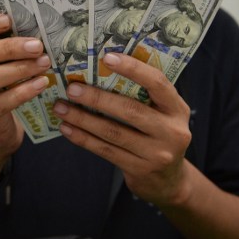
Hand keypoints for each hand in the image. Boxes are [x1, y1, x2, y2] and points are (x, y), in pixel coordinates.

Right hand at [0, 15, 51, 163]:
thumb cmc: (1, 86)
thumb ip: (5, 45)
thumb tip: (34, 24)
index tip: (6, 19)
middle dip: (8, 47)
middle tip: (37, 45)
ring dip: (19, 68)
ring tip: (44, 62)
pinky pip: (2, 101)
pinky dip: (24, 90)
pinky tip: (41, 83)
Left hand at [53, 53, 192, 206]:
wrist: (169, 181)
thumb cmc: (159, 135)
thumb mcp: (164, 114)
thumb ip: (144, 96)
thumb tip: (102, 69)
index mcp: (177, 109)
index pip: (157, 83)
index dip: (133, 69)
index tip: (107, 57)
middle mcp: (172, 131)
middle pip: (130, 110)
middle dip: (97, 98)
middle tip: (71, 88)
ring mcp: (156, 153)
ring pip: (113, 132)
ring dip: (83, 119)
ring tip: (61, 108)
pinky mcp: (139, 170)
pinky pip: (106, 151)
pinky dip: (84, 138)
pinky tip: (67, 128)